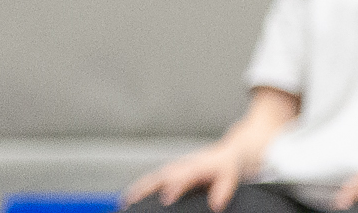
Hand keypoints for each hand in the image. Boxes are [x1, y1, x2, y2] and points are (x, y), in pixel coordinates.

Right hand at [122, 144, 244, 211]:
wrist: (231, 152)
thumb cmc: (229, 165)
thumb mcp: (232, 174)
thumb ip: (224, 188)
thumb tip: (216, 205)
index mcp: (198, 166)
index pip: (185, 175)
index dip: (175, 186)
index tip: (167, 197)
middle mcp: (183, 166)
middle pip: (162, 176)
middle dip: (147, 187)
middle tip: (132, 200)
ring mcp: (175, 169)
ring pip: (153, 179)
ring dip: (138, 189)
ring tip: (125, 202)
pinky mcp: (172, 174)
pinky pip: (153, 181)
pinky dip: (140, 189)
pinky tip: (129, 199)